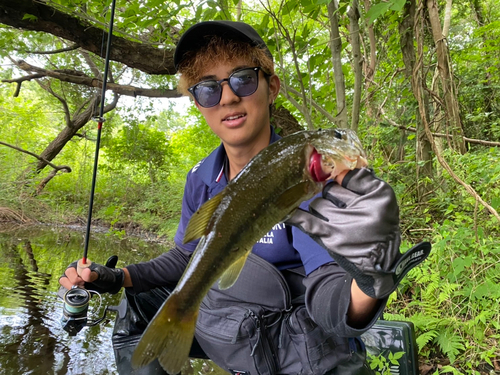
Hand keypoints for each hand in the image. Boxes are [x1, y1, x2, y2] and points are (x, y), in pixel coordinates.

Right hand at [59, 255, 124, 294]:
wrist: (107, 284)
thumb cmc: (104, 276)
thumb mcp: (100, 275)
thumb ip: (92, 274)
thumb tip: (85, 271)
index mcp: (78, 264)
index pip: (69, 271)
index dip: (76, 278)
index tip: (85, 281)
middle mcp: (73, 271)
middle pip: (64, 279)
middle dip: (75, 284)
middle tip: (85, 285)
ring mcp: (71, 279)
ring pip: (65, 285)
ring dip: (74, 289)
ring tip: (84, 288)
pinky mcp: (73, 287)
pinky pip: (68, 291)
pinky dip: (75, 293)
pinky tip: (83, 291)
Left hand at [287, 167, 430, 298]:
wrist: (379, 261)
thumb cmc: (382, 225)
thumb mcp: (383, 198)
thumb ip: (365, 180)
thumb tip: (342, 171)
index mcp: (373, 196)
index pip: (347, 178)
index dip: (343, 180)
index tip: (343, 182)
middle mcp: (356, 208)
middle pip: (329, 190)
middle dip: (332, 193)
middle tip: (342, 205)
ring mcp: (337, 223)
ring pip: (317, 203)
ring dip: (321, 206)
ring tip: (334, 215)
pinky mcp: (326, 236)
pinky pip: (306, 222)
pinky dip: (294, 216)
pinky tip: (282, 211)